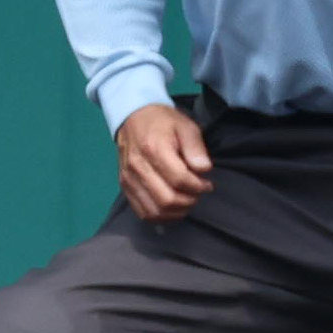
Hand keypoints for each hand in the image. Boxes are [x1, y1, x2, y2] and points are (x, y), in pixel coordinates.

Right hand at [116, 104, 213, 224]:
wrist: (134, 117)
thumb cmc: (163, 122)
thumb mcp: (186, 126)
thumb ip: (196, 148)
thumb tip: (204, 169)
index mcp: (154, 149)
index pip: (179, 180)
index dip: (198, 186)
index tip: (206, 183)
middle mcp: (138, 167)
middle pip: (167, 199)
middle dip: (189, 200)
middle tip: (197, 192)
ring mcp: (129, 179)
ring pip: (155, 210)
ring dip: (176, 211)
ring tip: (186, 200)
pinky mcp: (125, 186)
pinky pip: (143, 212)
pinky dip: (160, 216)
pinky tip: (171, 207)